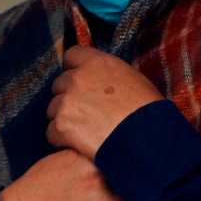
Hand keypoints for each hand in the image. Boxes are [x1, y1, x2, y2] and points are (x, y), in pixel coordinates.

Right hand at [0, 150, 134, 200]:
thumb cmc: (34, 190)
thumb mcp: (59, 160)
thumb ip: (86, 156)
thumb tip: (107, 153)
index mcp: (89, 158)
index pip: (124, 154)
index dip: (127, 162)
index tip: (129, 166)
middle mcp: (102, 179)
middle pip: (134, 178)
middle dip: (133, 181)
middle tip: (132, 186)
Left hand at [47, 46, 162, 158]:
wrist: (147, 140)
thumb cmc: (148, 112)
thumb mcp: (134, 80)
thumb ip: (111, 75)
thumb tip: (103, 79)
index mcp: (97, 63)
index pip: (72, 55)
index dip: (74, 68)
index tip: (80, 80)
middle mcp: (78, 78)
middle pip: (59, 83)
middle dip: (68, 96)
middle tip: (84, 112)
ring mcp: (67, 102)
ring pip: (53, 108)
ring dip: (64, 118)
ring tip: (83, 131)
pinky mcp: (62, 126)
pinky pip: (51, 132)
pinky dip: (61, 139)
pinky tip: (78, 145)